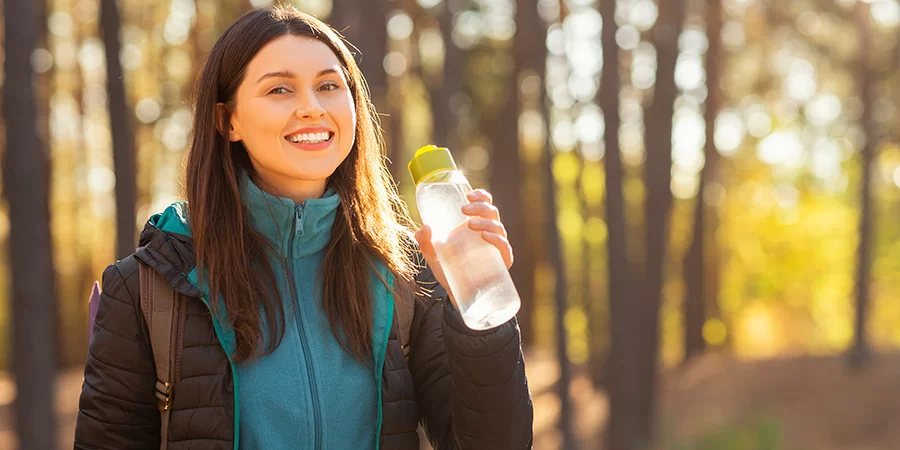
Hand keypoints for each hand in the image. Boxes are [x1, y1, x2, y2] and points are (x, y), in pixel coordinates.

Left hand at [414, 189, 513, 306]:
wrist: (457, 295)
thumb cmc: (449, 270)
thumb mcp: (433, 255)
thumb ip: (425, 242)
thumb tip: (423, 228)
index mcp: (475, 226)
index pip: (484, 204)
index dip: (481, 196)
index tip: (468, 194)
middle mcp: (489, 233)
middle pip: (492, 212)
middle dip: (480, 207)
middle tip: (464, 210)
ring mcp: (496, 247)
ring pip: (498, 226)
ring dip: (485, 222)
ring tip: (470, 225)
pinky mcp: (502, 261)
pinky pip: (504, 246)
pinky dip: (496, 239)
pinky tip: (485, 237)